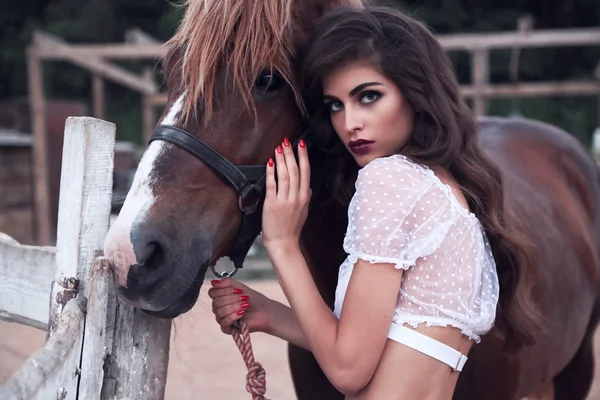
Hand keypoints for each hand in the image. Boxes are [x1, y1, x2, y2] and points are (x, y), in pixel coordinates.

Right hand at [208, 278, 271, 333]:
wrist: (265, 312)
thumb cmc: (254, 300)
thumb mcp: (240, 287)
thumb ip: (227, 282)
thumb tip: (213, 282)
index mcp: (220, 297)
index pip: (212, 292)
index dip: (224, 290)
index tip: (238, 290)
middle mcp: (219, 308)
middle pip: (216, 302)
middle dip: (232, 299)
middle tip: (245, 298)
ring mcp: (222, 319)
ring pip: (219, 312)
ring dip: (234, 307)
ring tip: (246, 305)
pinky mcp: (227, 329)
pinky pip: (224, 322)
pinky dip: (233, 316)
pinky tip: (242, 313)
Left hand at [262, 138, 310, 252]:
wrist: (284, 244)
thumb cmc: (292, 228)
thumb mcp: (304, 211)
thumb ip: (306, 197)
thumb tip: (308, 187)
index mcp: (305, 197)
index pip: (306, 172)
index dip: (303, 157)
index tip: (301, 144)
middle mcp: (296, 197)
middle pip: (295, 171)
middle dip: (291, 154)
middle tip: (287, 141)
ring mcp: (284, 200)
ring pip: (285, 175)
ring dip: (282, 160)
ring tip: (279, 148)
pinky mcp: (272, 205)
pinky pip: (272, 185)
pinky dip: (271, 173)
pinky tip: (270, 163)